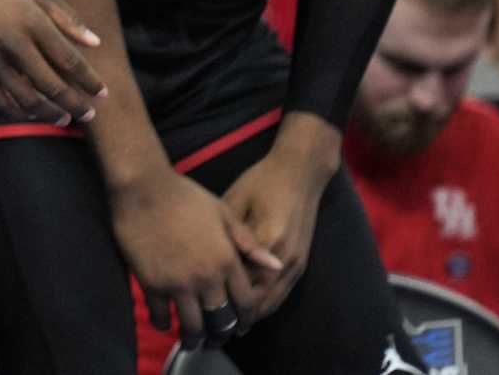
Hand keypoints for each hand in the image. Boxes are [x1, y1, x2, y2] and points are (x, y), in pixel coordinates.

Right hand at [0, 0, 104, 122]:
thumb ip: (66, 17)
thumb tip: (95, 43)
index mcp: (32, 20)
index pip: (69, 60)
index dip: (89, 81)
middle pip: (52, 86)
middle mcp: (13, 42)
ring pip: (26, 100)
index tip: (102, 94)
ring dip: (49, 115)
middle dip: (75, 105)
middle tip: (89, 116)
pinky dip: (18, 111)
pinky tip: (31, 113)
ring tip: (62, 120)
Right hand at [110, 169, 280, 342]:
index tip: (240, 322)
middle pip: (221, 320)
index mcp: (226, 260)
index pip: (245, 302)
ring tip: (192, 339)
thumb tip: (276, 267)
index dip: (245, 317)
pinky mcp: (151, 284)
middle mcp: (206, 277)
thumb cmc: (185, 196)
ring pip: (193, 325)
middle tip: (217, 336)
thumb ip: (249, 244)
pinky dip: (163, 323)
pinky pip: (160, 315)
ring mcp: (178, 283)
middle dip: (222, 332)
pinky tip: (165, 322)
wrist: (143, 187)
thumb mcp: (224, 214)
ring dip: (194, 336)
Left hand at [219, 151, 326, 321]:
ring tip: (225, 327)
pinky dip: (264, 306)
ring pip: (271, 302)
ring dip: (250, 316)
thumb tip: (203, 258)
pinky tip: (247, 311)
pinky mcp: (301, 263)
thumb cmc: (262, 181)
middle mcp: (283, 258)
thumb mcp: (234, 201)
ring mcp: (296, 263)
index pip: (239, 281)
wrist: (300, 172)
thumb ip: (224, 234)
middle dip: (234, 316)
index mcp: (265, 239)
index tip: (197, 306)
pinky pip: (282, 294)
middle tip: (209, 326)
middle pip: (257, 300)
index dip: (219, 296)